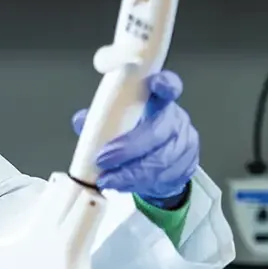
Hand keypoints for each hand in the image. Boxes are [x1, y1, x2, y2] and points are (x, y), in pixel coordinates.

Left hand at [71, 71, 198, 205]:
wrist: (161, 164)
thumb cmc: (137, 136)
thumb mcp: (118, 122)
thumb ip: (101, 119)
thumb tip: (81, 121)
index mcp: (159, 101)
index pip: (169, 86)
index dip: (164, 84)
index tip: (155, 84)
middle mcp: (175, 119)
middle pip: (157, 131)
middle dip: (129, 148)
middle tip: (104, 159)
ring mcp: (184, 143)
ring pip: (160, 160)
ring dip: (131, 173)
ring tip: (108, 179)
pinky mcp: (187, 166)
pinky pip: (164, 178)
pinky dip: (139, 184)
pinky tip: (122, 184)